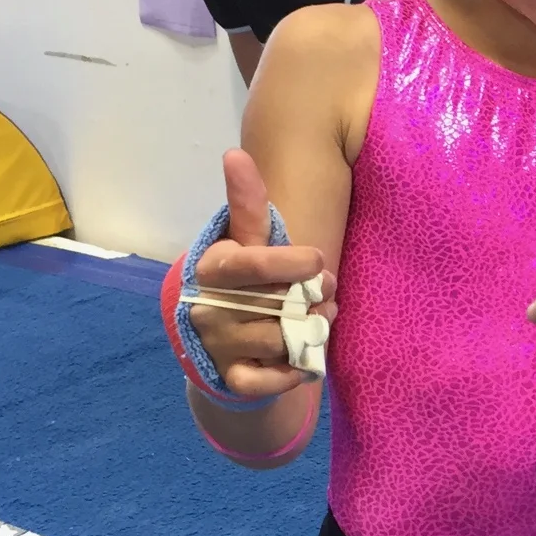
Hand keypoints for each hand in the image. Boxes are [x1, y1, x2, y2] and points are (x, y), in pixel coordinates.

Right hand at [188, 149, 335, 401]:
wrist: (217, 339)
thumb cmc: (241, 279)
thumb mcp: (244, 240)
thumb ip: (247, 204)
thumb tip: (234, 153)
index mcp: (212, 267)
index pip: (254, 264)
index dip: (295, 264)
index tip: (319, 261)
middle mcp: (208, 307)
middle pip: (277, 304)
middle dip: (313, 298)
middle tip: (326, 293)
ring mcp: (218, 345)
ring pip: (279, 341)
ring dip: (311, 333)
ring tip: (318, 322)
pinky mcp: (230, 377)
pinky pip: (266, 382)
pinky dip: (290, 374)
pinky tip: (301, 360)